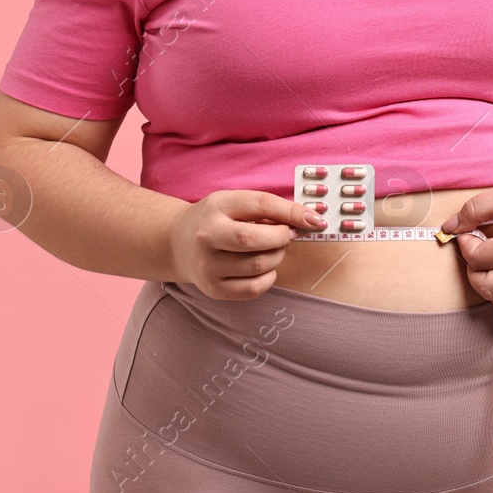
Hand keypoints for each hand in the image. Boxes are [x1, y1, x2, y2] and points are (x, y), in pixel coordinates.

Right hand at [169, 189, 326, 299]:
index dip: (292, 212)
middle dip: (282, 237)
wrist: (177, 243)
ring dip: (278, 256)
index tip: (315, 219)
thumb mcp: (236, 202)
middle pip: (254, 240)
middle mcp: (207, 237)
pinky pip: (254, 289)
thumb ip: (269, 208)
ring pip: (259, 266)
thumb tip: (309, 220)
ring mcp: (208, 267)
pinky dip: (269, 277)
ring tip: (273, 248)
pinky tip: (265, 267)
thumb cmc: (216, 219)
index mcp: (216, 208)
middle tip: (287, 234)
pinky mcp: (214, 290)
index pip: (260, 205)